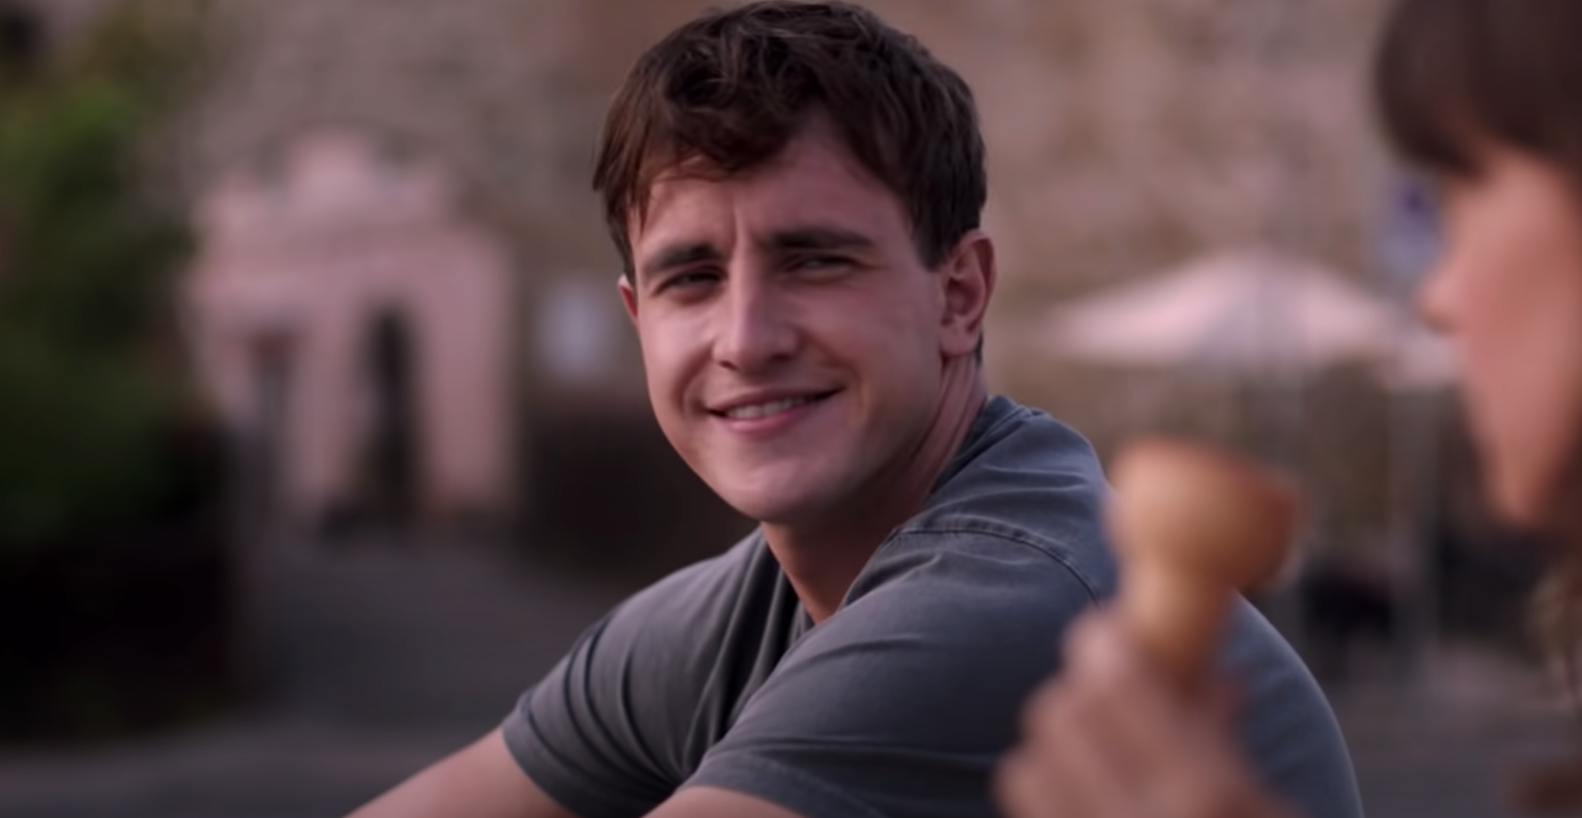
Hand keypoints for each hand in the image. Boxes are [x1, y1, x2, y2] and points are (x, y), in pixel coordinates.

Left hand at [995, 611, 1295, 817]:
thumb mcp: (1273, 810)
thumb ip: (1229, 747)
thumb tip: (1213, 676)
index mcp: (1206, 801)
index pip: (1113, 689)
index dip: (1107, 648)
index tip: (1115, 634)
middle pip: (1056, 719)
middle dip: (1081, 696)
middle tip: (1114, 698)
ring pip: (1024, 773)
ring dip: (1054, 753)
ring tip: (1102, 759)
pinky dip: (1054, 804)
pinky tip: (1095, 806)